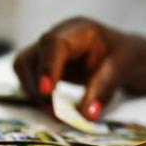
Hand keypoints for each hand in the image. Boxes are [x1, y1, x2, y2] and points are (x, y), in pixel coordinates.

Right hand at [13, 17, 145, 119]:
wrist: (120, 55)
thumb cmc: (121, 56)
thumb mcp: (119, 70)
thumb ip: (103, 90)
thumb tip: (87, 115)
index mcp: (78, 31)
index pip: (54, 44)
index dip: (47, 67)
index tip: (46, 91)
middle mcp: (57, 37)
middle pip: (31, 57)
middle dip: (37, 87)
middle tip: (54, 112)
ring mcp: (47, 50)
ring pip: (24, 67)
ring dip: (33, 92)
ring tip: (54, 111)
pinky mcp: (43, 64)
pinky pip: (29, 77)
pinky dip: (36, 94)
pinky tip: (52, 105)